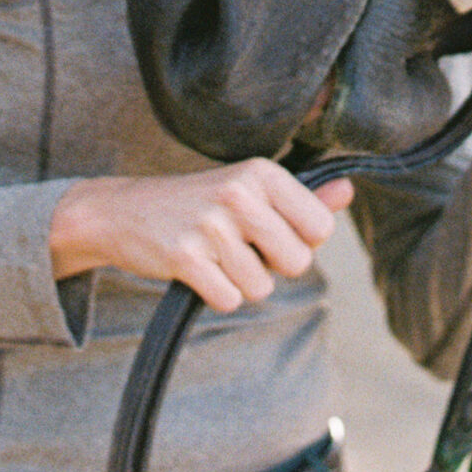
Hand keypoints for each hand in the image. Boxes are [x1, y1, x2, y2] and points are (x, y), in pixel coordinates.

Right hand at [48, 163, 355, 313]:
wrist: (124, 211)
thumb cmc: (200, 203)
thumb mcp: (250, 189)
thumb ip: (303, 196)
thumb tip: (348, 190)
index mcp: (262, 172)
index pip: (321, 227)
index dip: (299, 241)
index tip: (270, 231)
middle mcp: (239, 192)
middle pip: (296, 262)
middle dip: (272, 267)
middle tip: (239, 247)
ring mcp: (210, 224)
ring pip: (261, 287)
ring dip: (240, 282)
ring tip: (214, 255)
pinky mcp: (185, 256)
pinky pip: (229, 299)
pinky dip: (216, 294)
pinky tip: (197, 270)